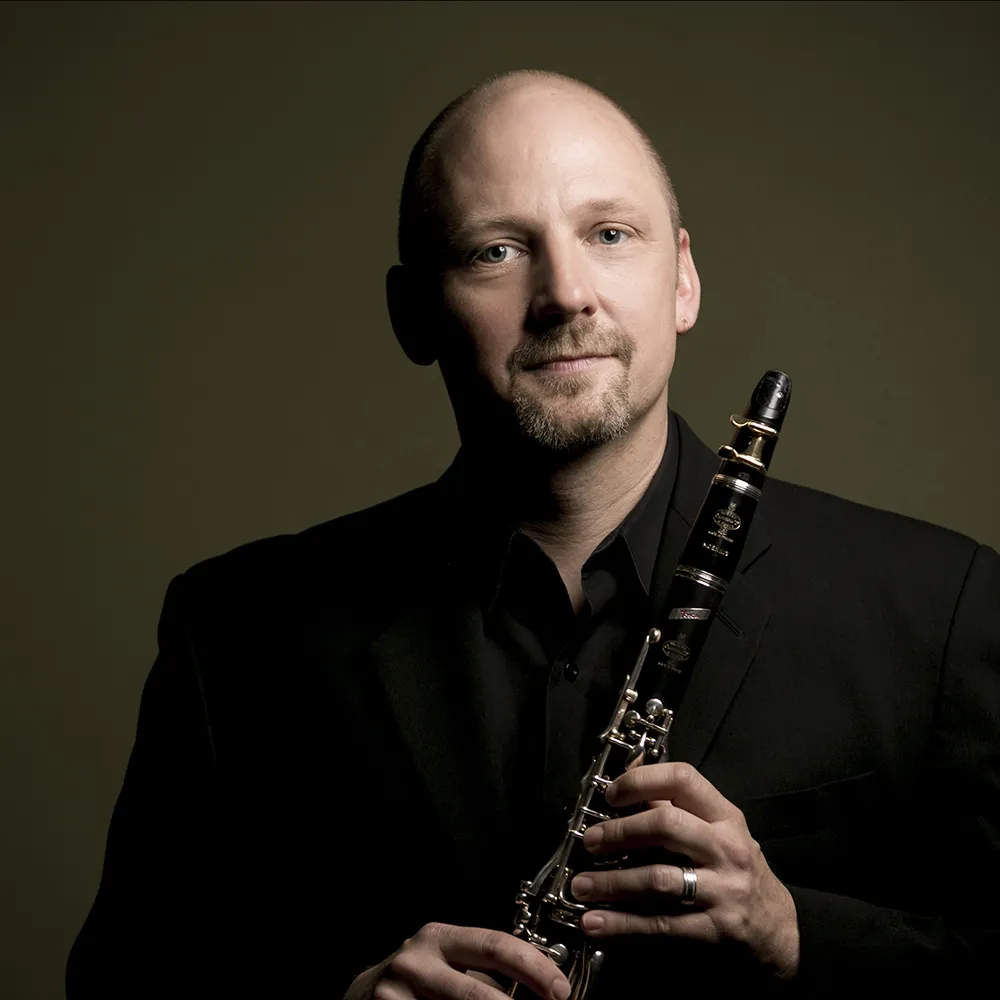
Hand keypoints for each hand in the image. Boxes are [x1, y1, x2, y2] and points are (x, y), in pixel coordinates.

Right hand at [343, 922, 570, 999]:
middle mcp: (417, 962)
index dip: (532, 967)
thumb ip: (482, 970)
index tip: (560, 988)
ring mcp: (398, 993)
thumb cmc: (418, 980)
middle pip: (478, 991)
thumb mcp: (447, 963)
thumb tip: (541, 985)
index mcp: (439, 938)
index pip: (494, 945)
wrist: (364, 997)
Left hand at [570, 761, 798, 977]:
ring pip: (658, 880)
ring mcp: (723, 891)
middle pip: (666, 827)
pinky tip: (595, 922)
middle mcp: (727, 848)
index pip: (683, 780)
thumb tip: (628, 774)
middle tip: (591, 842)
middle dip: (620, 833)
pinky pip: (660, 925)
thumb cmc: (738, 871)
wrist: (781, 933)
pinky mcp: (714, 931)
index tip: (611, 794)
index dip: (641, 781)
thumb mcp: (718, 831)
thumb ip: (675, 806)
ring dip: (611, 883)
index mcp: (725, 816)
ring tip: (580, 886)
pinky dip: (621, 925)